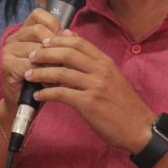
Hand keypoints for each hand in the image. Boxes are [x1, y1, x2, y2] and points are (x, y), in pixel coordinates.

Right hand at [0, 9, 60, 113]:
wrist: (22, 104)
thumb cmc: (40, 79)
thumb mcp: (53, 58)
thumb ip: (60, 43)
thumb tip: (69, 32)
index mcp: (24, 31)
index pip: (38, 14)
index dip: (53, 23)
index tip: (63, 38)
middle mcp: (13, 37)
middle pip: (39, 31)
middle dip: (55, 46)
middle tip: (64, 61)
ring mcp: (8, 50)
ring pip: (36, 49)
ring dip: (51, 63)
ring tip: (58, 74)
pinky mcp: (7, 65)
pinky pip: (31, 65)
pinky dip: (43, 75)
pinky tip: (48, 83)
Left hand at [24, 31, 154, 153]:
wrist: (139, 127)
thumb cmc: (123, 103)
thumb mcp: (111, 76)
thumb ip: (93, 60)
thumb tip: (72, 40)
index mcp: (105, 62)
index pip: (78, 43)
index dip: (58, 40)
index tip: (43, 42)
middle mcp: (100, 70)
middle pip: (67, 54)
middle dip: (45, 53)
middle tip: (31, 56)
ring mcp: (95, 86)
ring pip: (62, 73)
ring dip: (41, 73)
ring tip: (28, 75)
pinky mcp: (89, 104)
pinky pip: (62, 94)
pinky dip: (46, 93)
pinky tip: (38, 96)